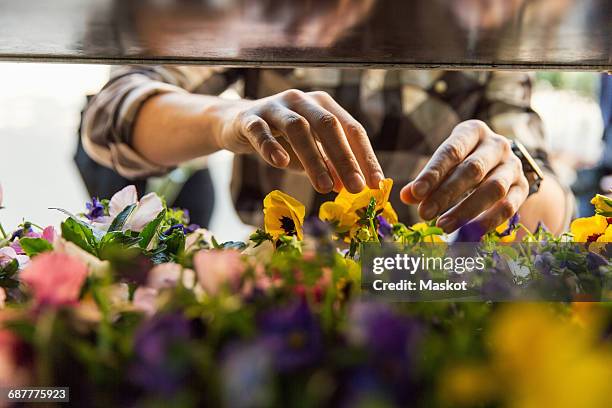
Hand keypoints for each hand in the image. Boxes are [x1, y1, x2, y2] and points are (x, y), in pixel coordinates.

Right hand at [216, 89, 383, 193]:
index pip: (352, 129)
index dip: (365, 157)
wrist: (237, 125)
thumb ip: (330, 165)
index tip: (376, 185)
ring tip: (324, 187)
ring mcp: (275, 106)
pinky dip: (271, 146)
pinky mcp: (249, 118)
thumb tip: (353, 187)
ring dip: (313, 158)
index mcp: (324, 105)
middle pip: (328, 125)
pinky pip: (260, 131)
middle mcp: (302, 100)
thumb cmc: (282, 140)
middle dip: (345, 158)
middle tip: (356, 188)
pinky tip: (280, 163)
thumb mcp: (311, 153)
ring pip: (297, 127)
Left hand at [400, 120, 528, 232]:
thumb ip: (425, 180)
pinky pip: (508, 206)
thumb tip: (406, 196)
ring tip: (443, 225)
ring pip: (493, 188)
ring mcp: (513, 166)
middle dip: (446, 193)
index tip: (416, 192)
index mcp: (473, 131)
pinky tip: (467, 232)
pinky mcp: (523, 187)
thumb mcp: (443, 163)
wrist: (500, 162)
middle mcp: (498, 145)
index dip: (433, 172)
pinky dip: (487, 221)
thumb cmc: (463, 161)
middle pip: (473, 169)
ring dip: (466, 210)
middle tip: (424, 213)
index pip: (452, 151)